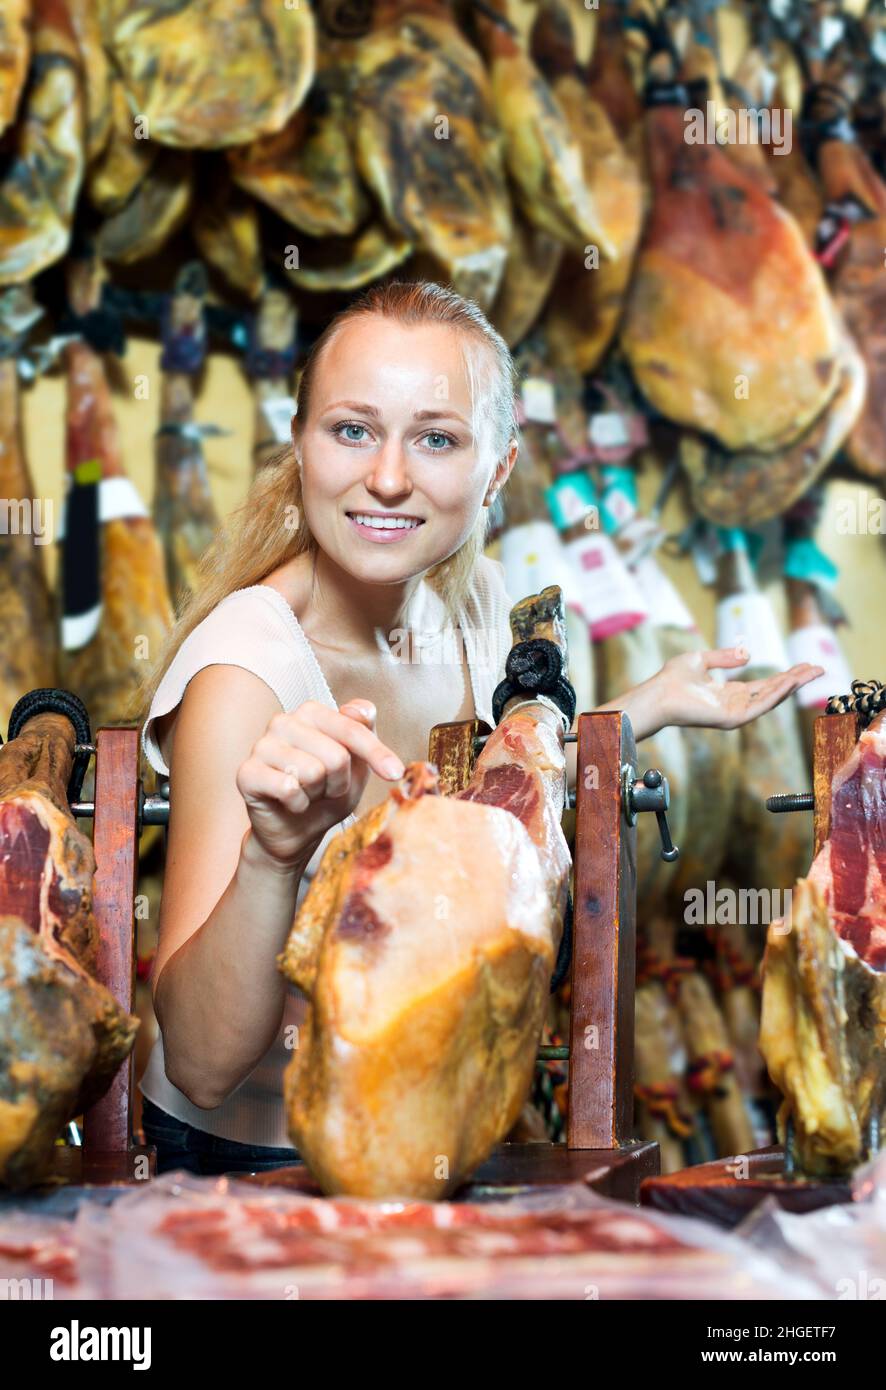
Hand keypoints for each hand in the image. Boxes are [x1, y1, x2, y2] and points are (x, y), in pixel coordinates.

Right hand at [236, 699, 404, 868]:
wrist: (295, 833)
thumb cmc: (326, 795)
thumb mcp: (356, 765)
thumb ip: (363, 732)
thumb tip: (363, 709)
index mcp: (311, 712)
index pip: (354, 726)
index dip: (377, 754)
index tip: (395, 773)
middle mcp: (283, 721)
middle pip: (336, 754)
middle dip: (339, 782)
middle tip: (326, 790)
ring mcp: (261, 745)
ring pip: (313, 772)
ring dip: (318, 794)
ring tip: (308, 795)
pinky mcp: (247, 772)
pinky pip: (288, 788)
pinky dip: (298, 804)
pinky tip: (291, 803)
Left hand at [654, 646, 824, 732]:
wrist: (658, 694)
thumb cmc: (672, 679)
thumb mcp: (701, 659)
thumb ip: (724, 657)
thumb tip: (748, 655)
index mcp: (730, 693)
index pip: (765, 685)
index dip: (785, 675)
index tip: (805, 665)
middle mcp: (736, 704)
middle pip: (774, 692)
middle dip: (796, 680)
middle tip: (819, 668)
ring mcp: (735, 713)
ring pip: (770, 699)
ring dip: (791, 686)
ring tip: (810, 673)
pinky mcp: (731, 719)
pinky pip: (758, 707)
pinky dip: (775, 695)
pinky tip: (789, 683)